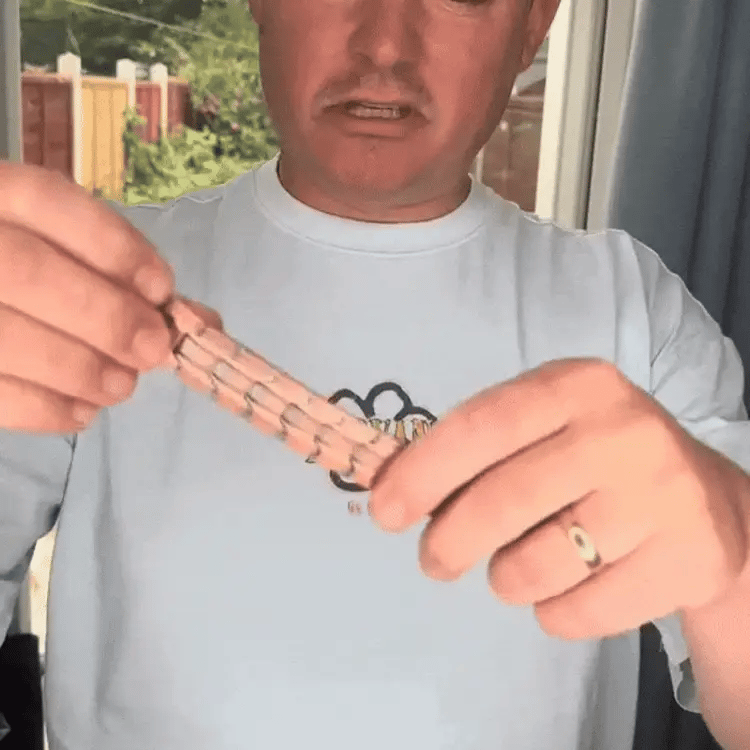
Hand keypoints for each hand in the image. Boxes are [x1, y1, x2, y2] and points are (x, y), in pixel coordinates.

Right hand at [0, 162, 215, 433]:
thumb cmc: (37, 276)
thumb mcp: (69, 254)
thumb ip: (121, 275)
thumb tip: (204, 321)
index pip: (46, 200)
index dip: (113, 246)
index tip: (162, 289)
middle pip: (26, 270)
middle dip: (106, 317)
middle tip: (152, 350)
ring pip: (4, 337)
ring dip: (78, 369)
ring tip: (120, 386)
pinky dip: (42, 409)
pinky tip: (82, 413)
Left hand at [369, 359, 749, 638]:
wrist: (706, 502)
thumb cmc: (595, 457)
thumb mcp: (542, 427)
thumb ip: (474, 448)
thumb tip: (390, 486)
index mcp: (576, 386)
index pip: (482, 425)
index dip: (423, 471)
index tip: (384, 510)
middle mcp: (622, 433)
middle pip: (503, 500)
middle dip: (448, 541)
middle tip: (434, 560)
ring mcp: (661, 498)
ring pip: (536, 567)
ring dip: (504, 579)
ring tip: (513, 568)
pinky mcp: (686, 562)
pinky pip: (578, 613)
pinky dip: (553, 611)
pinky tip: (569, 584)